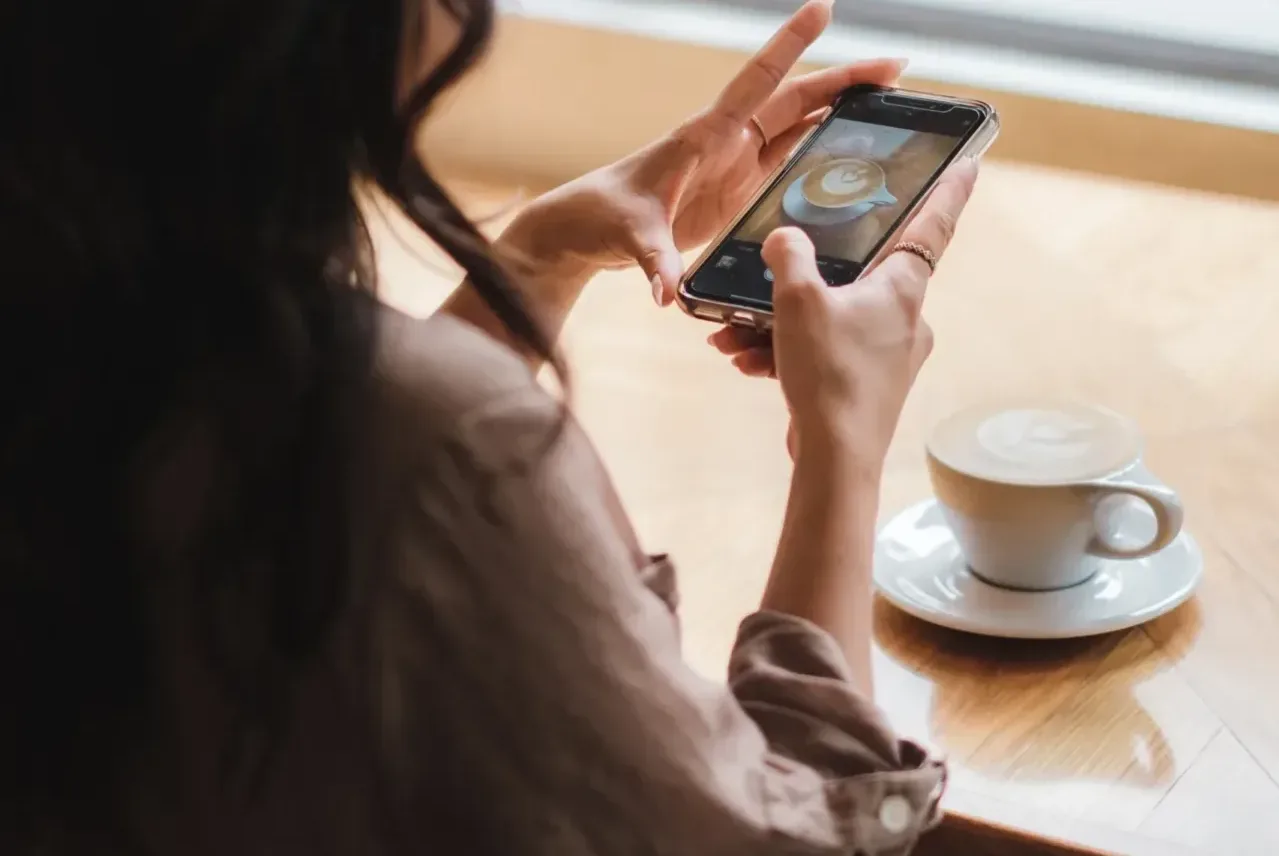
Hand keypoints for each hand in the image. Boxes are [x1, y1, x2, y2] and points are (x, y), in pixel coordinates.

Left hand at [499, 0, 904, 303]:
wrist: (585, 232)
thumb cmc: (600, 217)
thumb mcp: (627, 234)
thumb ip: (652, 258)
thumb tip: (667, 291)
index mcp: (703, 136)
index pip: (756, 81)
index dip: (790, 45)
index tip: (824, 7)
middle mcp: (725, 142)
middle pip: (795, 100)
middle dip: (844, 81)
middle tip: (896, 70)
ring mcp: (735, 166)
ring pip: (798, 128)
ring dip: (840, 114)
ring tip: (888, 103)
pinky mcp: (738, 192)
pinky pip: (788, 164)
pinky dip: (822, 153)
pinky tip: (853, 154)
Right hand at [743, 161, 978, 468]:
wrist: (836, 459)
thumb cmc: (829, 374)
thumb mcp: (797, 300)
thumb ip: (789, 256)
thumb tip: (784, 239)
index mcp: (903, 288)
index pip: (934, 223)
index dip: (950, 189)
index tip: (970, 161)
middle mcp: (906, 320)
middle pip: (858, 277)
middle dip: (804, 280)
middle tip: (769, 278)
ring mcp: (890, 357)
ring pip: (832, 320)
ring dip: (783, 325)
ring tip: (738, 337)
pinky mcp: (868, 388)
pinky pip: (825, 354)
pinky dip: (789, 353)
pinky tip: (751, 363)